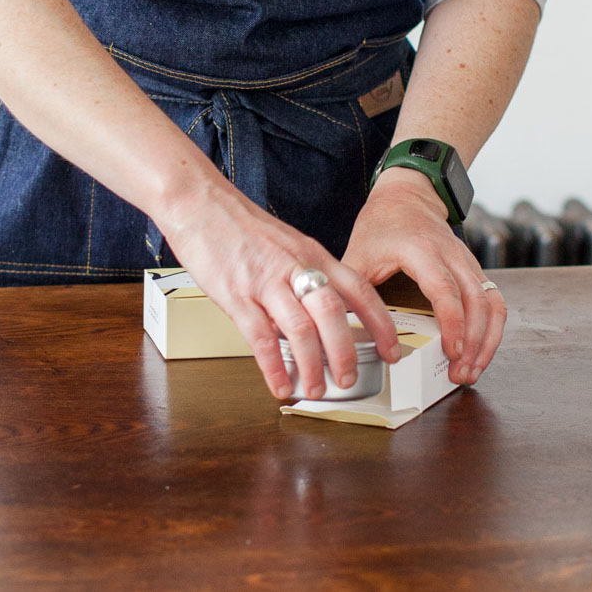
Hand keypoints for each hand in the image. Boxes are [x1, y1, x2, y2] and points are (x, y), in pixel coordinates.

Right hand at [160, 180, 400, 399]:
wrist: (199, 202)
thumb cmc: (239, 224)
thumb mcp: (286, 242)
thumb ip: (305, 272)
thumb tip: (320, 309)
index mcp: (311, 254)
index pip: (358, 289)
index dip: (380, 322)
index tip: (392, 349)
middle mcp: (294, 267)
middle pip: (333, 313)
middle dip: (346, 352)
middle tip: (349, 379)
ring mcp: (264, 281)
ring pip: (301, 328)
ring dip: (312, 365)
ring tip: (316, 389)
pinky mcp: (235, 294)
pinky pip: (260, 337)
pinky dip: (273, 366)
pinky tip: (280, 384)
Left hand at [341, 167, 505, 384]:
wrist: (406, 196)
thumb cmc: (380, 225)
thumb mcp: (358, 254)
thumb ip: (350, 290)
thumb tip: (335, 327)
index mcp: (421, 249)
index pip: (445, 288)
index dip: (451, 322)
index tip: (452, 351)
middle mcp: (452, 254)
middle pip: (477, 300)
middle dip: (473, 342)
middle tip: (460, 374)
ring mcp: (468, 261)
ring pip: (492, 303)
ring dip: (487, 340)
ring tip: (471, 371)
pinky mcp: (475, 270)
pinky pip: (495, 301)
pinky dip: (492, 329)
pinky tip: (480, 352)